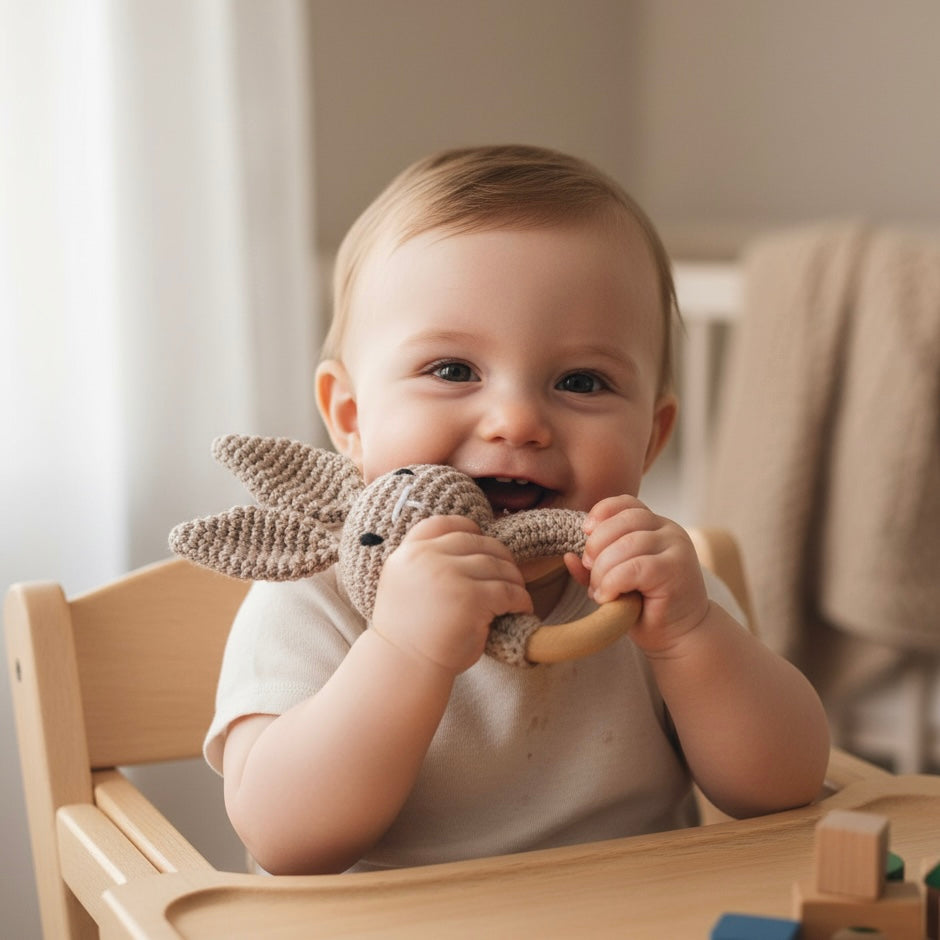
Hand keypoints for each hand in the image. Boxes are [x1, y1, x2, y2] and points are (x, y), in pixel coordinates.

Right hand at [371, 515, 532, 672]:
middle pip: (476, 542)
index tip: (483, 542)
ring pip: (496, 564)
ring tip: (518, 594)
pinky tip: (522, 608)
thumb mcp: (406, 586)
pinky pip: (507, 590)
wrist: (403, 667)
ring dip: (514, 579)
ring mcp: (448, 574)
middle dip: (499, 556)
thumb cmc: (409, 633)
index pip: (443, 523)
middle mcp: (426, 557)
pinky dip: (520, 598)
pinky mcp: (470, 597)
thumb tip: (470, 550)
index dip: (469, 529)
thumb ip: (427, 564)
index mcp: (408, 552)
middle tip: (510, 574)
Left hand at [564, 496, 708, 654]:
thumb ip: (594, 566)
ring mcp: (677, 548)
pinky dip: (613, 582)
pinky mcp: (676, 570)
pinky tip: (608, 597)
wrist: (680, 635)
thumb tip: (568, 556)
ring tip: (599, 591)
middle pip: (624, 521)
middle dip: (597, 545)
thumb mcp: (614, 580)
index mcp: (655, 525)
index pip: (626, 503)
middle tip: (590, 570)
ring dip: (603, 570)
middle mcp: (670, 531)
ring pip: (627, 545)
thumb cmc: (646, 606)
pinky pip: (634, 567)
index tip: (585, 532)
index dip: (602, 512)